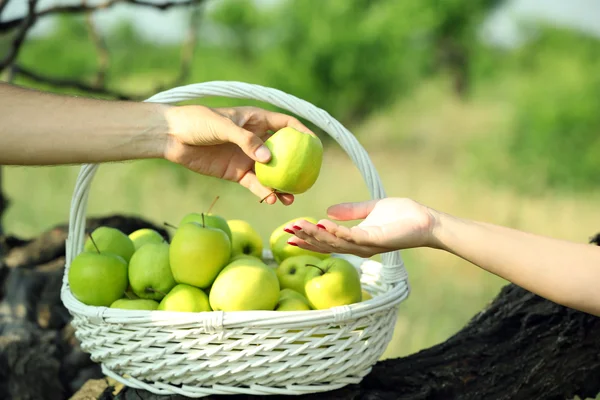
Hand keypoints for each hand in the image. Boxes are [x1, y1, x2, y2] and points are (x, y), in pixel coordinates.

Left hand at [163, 105, 311, 204]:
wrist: (172, 137)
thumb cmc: (196, 122)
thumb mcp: (222, 125)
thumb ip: (245, 140)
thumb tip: (268, 159)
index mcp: (255, 120)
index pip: (285, 125)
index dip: (302, 132)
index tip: (315, 145)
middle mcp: (255, 139)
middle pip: (283, 152)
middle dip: (296, 165)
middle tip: (307, 178)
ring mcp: (246, 157)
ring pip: (270, 173)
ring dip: (281, 185)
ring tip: (290, 198)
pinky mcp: (236, 172)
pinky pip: (254, 184)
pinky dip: (263, 193)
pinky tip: (271, 200)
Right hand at [285, 198, 437, 256]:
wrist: (426, 221)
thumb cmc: (403, 215)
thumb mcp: (370, 209)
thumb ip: (350, 211)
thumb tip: (327, 211)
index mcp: (355, 240)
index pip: (327, 242)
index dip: (308, 239)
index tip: (289, 234)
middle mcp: (358, 247)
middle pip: (326, 245)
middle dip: (306, 239)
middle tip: (287, 231)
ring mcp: (366, 245)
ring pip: (335, 242)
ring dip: (316, 235)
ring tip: (299, 227)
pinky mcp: (376, 240)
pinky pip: (352, 237)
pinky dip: (336, 231)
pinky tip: (323, 223)